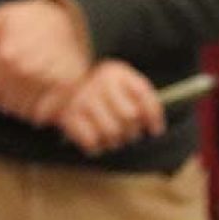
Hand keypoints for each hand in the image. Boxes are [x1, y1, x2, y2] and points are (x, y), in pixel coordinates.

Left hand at [0, 0, 92, 122]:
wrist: (71, 18)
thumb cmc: (32, 19)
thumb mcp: (1, 17)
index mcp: (6, 55)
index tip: (4, 80)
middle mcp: (25, 69)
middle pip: (6, 106)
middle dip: (10, 99)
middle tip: (20, 85)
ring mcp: (47, 79)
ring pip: (24, 112)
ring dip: (26, 107)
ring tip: (33, 91)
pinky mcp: (67, 87)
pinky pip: (45, 115)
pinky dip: (43, 112)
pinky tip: (46, 98)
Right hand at [49, 60, 166, 156]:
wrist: (62, 90)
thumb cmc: (103, 94)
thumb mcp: (125, 87)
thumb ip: (145, 101)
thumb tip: (156, 130)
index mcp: (116, 72)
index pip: (143, 94)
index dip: (153, 116)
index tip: (156, 130)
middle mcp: (99, 82)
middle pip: (129, 116)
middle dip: (133, 130)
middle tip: (129, 134)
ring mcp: (83, 98)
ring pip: (112, 131)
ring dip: (116, 141)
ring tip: (114, 139)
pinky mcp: (68, 116)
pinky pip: (91, 140)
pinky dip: (97, 147)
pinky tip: (98, 143)